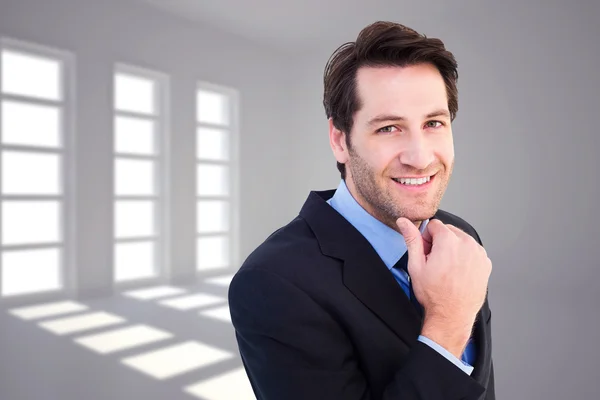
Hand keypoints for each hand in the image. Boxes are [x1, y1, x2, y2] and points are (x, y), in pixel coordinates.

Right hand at [396, 218, 491, 357]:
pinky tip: (458, 272)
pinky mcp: (485, 263)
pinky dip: (465, 257)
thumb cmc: (434, 294)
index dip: (427, 238)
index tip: (427, 252)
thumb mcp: (416, 265)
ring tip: (447, 268)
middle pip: (449, 230)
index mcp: (448, 241)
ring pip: (461, 240)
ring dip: (453, 248)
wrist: (452, 315)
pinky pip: (472, 251)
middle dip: (440, 242)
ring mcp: (479, 253)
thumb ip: (412, 239)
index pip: (434, 225)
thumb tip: (404, 222)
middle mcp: (467, 243)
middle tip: (435, 262)